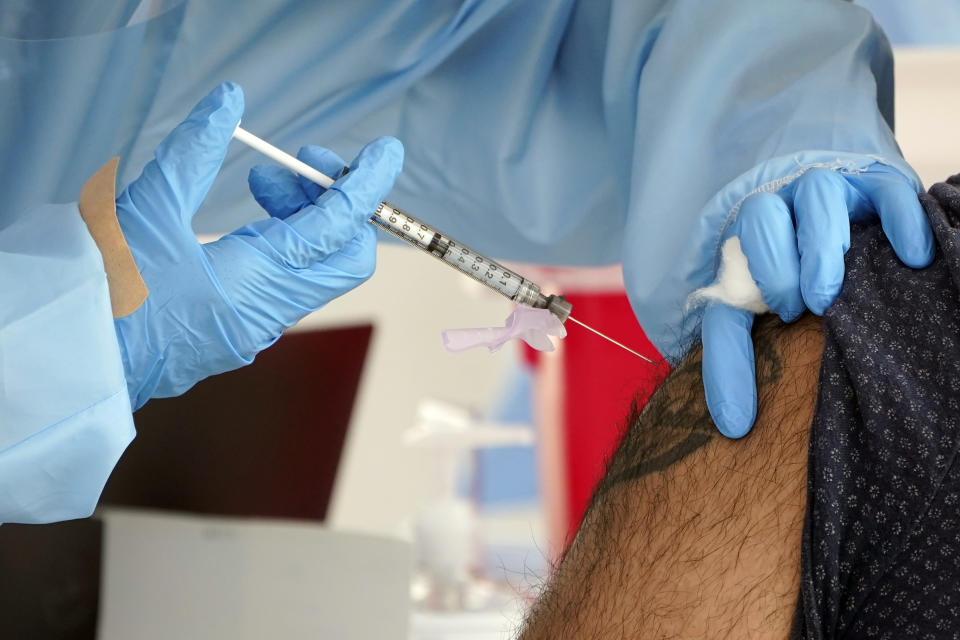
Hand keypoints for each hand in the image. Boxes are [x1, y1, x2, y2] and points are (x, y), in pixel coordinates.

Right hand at [114, 82, 402, 407]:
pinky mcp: (241, 330)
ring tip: (260, 185)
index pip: (339, 227)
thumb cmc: (103, 295)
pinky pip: (289, 283)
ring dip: (304, 220)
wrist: (76, 364)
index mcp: (258, 280)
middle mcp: (271, 310)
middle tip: (294, 170)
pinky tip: (249, 222)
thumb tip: (227, 105)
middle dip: (335, 204)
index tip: (384, 153)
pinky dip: (284, 244)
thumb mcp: (146, 209)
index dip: (365, 184)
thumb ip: (193, 153)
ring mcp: (258, 326)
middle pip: (345, 256)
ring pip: (316, 269)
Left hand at [701, 164, 933, 436]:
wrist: (842, 220)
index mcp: (740, 248)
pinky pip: (886, 191)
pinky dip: (900, 220)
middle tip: (803, 309)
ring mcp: (825, 192)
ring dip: (822, 247)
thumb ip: (739, 358)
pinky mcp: (875, 183)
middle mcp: (777, 209)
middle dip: (778, 270)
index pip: (724, 290)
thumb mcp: (759, 317)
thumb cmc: (793, 285)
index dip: (733, 349)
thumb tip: (734, 425)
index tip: (756, 383)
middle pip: (761, 218)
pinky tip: (912, 257)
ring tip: (834, 296)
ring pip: (816, 194)